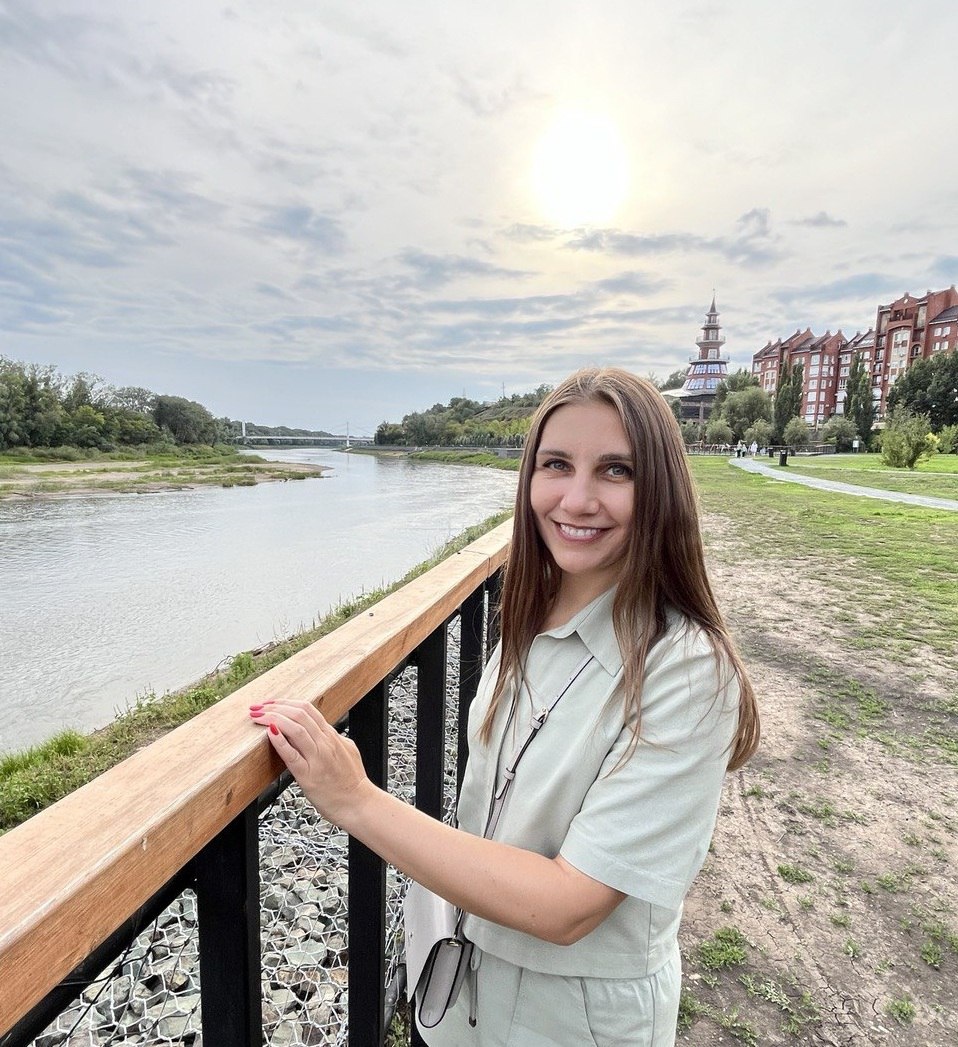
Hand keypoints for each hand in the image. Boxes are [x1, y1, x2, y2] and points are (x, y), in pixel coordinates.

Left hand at [249, 699, 369, 826]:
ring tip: (258, 717)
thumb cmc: (352, 781)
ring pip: (295, 729)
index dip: (285, 702)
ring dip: (273, 718)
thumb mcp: (347, 750)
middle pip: (299, 714)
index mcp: (331, 735)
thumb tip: (321, 730)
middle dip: (274, 707)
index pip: (307, 709)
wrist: (357, 803)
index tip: (270, 703)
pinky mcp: (308, 776)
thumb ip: (333, 738)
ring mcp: (317, 758)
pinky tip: (269, 732)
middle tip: (258, 708)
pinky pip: (292, 755)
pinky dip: (280, 742)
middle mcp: (325, 743)